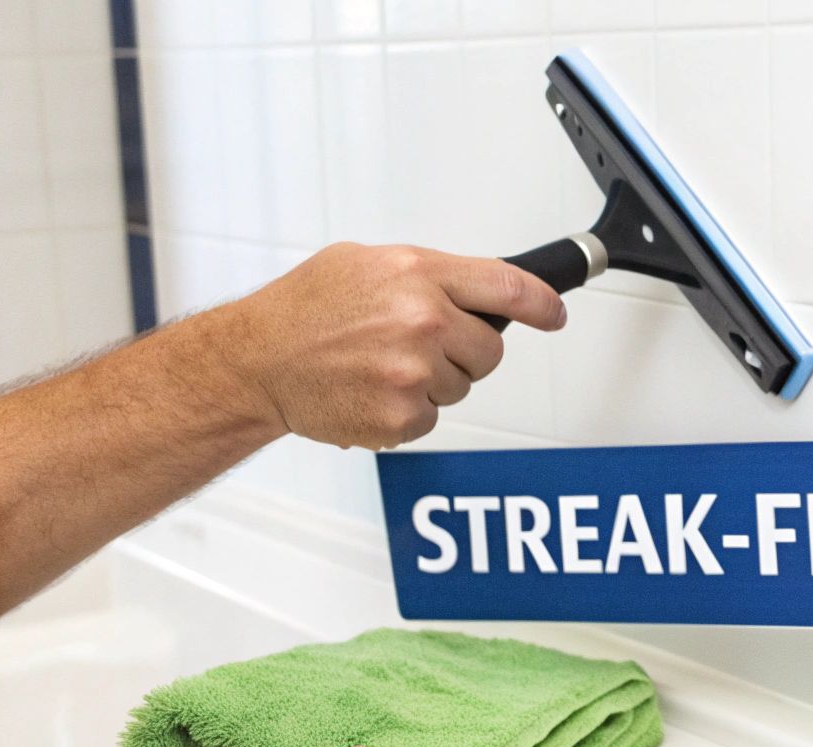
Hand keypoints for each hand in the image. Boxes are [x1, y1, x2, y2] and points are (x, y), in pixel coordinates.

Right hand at [218, 242, 567, 449]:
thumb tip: (479, 289)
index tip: (554, 314)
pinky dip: (409, 410)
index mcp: (416, 274)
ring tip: (380, 364)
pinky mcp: (404, 415)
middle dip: (464, 349)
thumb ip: (428, 275)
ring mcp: (414, 372)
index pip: (507, 286)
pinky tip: (371, 390)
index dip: (541, 304)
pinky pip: (434, 416)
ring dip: (432, 380)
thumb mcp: (367, 264)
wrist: (258, 361)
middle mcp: (422, 320)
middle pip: (491, 349)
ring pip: (462, 385)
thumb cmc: (306, 310)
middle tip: (416, 344)